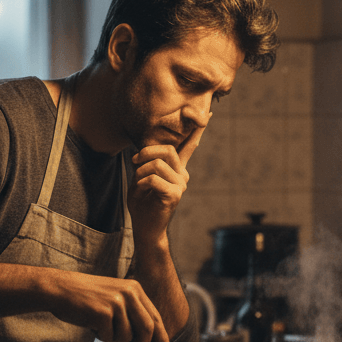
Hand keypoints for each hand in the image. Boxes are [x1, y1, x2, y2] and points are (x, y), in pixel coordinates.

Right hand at [44, 270, 169, 341]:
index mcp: (134, 289)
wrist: (60, 289)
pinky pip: (110, 337)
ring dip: (113, 338)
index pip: (155, 316)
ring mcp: (116, 302)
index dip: (162, 336)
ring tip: (100, 325)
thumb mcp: (115, 298)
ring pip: (127, 336)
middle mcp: (129, 293)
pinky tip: (91, 323)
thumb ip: (132, 314)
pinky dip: (101, 336)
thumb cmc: (87, 298)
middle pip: (148, 328)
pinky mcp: (104, 312)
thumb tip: (150, 340)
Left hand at [127, 129, 200, 244]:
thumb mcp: (142, 177)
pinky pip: (154, 179)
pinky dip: (141, 183)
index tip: (208, 114)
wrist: (145, 227)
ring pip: (157, 164)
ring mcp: (180, 185)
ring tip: (138, 183)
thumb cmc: (143, 202)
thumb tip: (143, 152)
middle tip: (134, 162)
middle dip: (145, 152)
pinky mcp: (174, 195)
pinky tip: (142, 192)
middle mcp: (183, 175)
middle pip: (166, 149)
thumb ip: (147, 163)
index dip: (197, 130)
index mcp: (177, 169)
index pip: (189, 146)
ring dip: (140, 171)